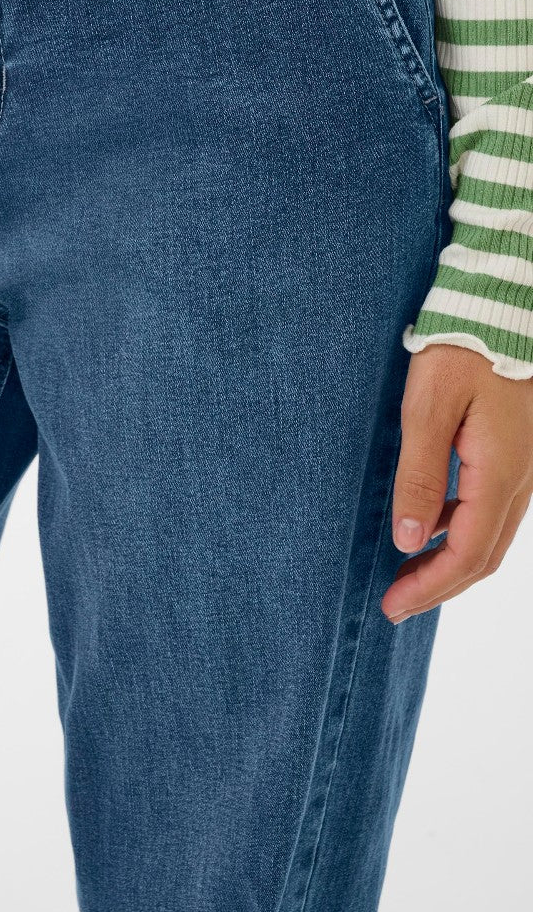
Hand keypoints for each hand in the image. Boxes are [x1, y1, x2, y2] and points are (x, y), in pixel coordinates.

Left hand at [382, 343, 532, 622]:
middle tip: (397, 603)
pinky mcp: (519, 448)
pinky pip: (495, 504)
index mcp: (499, 473)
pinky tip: (433, 519)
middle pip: (486, 554)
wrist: (502, 303)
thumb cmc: (463, 347)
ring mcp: (526, 464)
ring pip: (493, 531)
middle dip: (441, 584)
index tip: (393, 608)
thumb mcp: (428, 408)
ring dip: (453, 557)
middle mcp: (522, 477)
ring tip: (409, 569)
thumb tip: (411, 540)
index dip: (430, 588)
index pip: (468, 555)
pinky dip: (463, 526)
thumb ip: (419, 475)